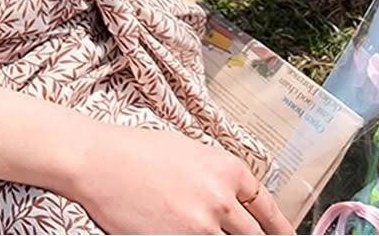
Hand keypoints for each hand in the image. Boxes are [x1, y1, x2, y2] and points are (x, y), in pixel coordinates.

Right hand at [63, 124, 295, 234]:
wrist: (96, 160)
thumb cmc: (134, 151)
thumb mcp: (186, 151)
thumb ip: (217, 178)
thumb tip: (235, 202)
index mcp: (226, 169)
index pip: (269, 210)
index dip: (282, 229)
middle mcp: (221, 199)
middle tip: (243, 233)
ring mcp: (201, 226)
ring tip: (198, 223)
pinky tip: (182, 229)